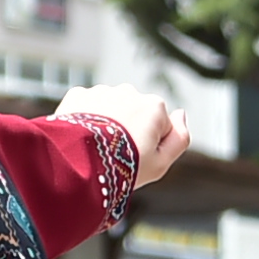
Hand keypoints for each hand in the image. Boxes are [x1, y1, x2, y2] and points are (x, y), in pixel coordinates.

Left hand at [56, 86, 190, 185]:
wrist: (81, 163)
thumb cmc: (124, 167)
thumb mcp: (161, 163)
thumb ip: (180, 138)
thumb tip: (181, 114)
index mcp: (154, 106)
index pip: (158, 126)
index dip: (149, 145)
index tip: (135, 158)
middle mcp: (130, 92)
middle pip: (133, 113)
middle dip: (126, 129)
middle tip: (115, 154)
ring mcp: (102, 91)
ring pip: (108, 108)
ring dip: (105, 122)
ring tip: (96, 147)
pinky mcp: (77, 95)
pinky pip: (85, 106)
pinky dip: (84, 119)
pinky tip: (81, 137)